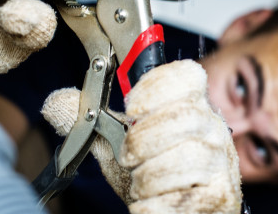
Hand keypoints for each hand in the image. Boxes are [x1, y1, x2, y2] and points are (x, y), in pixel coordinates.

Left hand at [42, 60, 242, 213]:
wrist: (181, 213)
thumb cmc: (157, 177)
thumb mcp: (121, 146)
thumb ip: (92, 124)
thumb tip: (57, 101)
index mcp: (192, 108)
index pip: (188, 76)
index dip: (157, 86)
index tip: (132, 106)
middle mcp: (213, 131)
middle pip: (182, 118)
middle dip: (141, 141)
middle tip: (128, 156)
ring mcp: (221, 165)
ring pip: (184, 158)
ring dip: (146, 178)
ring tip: (141, 183)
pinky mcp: (220, 198)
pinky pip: (180, 198)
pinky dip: (152, 205)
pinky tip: (149, 203)